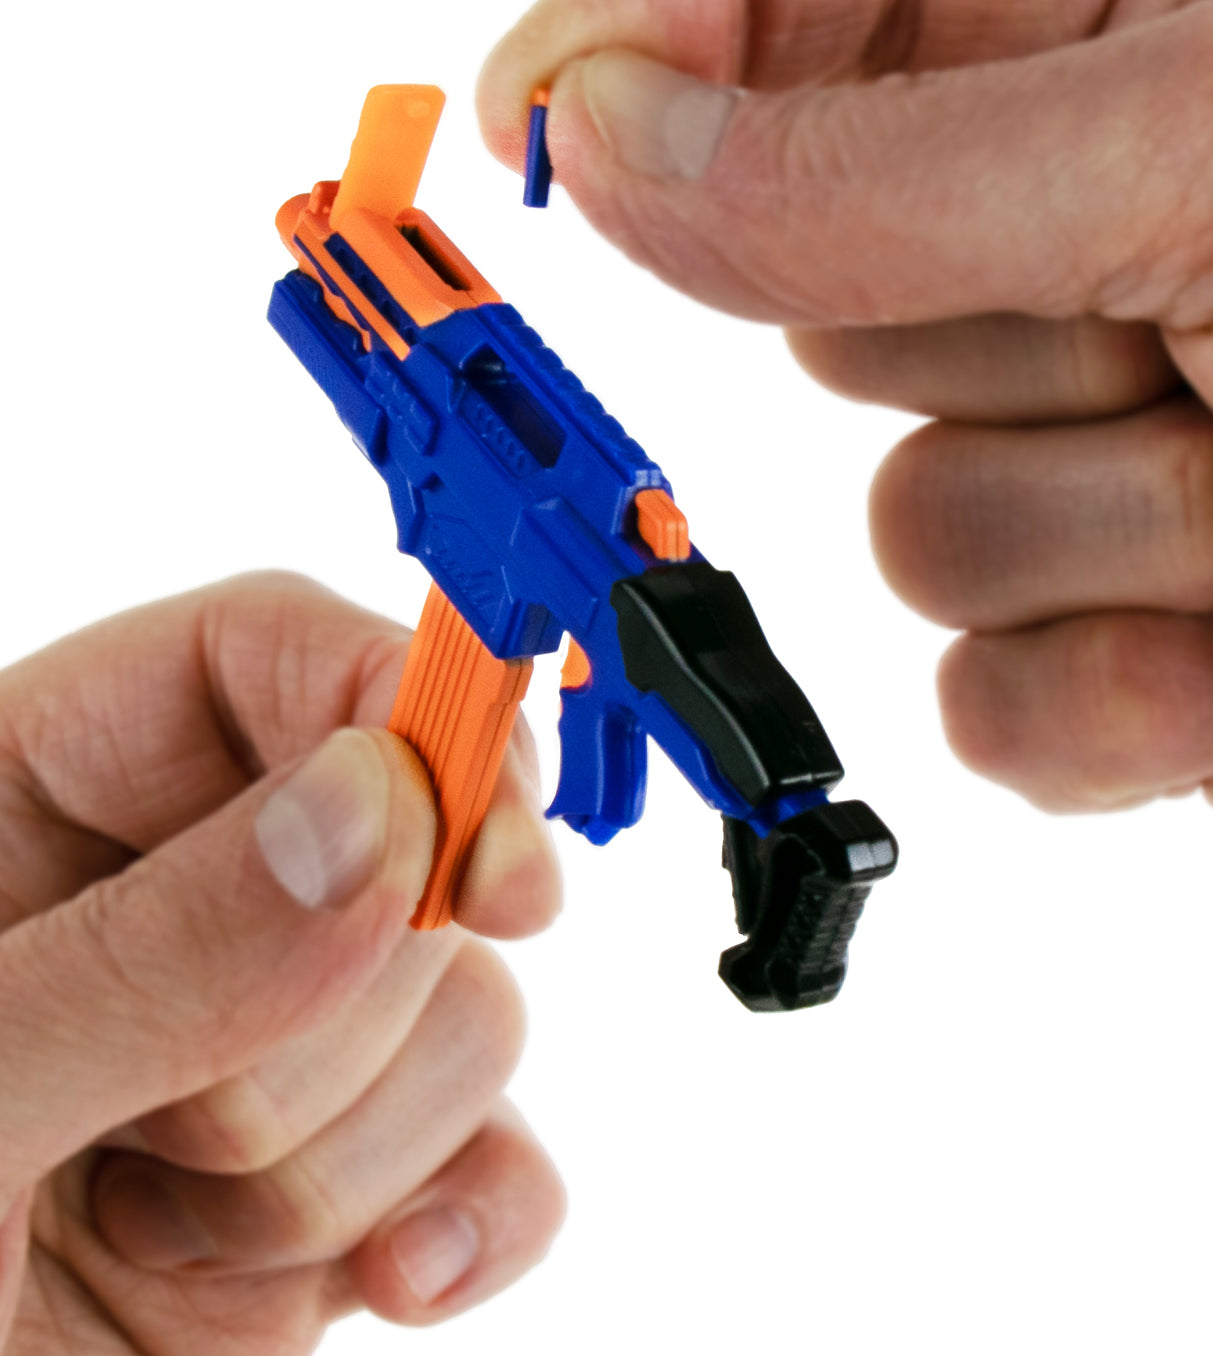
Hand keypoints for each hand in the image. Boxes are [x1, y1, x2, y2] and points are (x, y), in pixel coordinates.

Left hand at [0, 573, 563, 1352]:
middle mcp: (179, 909)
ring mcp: (271, 1058)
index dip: (390, 704)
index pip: (262, 650)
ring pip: (470, 1009)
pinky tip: (392, 1282)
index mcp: (37, 800)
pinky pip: (502, 1164)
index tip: (477, 843)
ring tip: (166, 1235)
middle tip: (167, 1130)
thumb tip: (380, 809)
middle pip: (407, 841)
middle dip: (339, 1003)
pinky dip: (475, 1224)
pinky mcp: (335, 1203)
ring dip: (353, 1151)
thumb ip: (149, 954)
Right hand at [478, 0, 1212, 812]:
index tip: (519, 118)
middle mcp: (1079, 256)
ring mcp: (1095, 463)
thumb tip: (601, 140)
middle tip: (1165, 322)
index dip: (642, 36)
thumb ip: (880, 160)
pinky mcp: (1124, 654)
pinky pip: (983, 703)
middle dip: (951, 329)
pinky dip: (1113, 695)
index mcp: (1115, 56)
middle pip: (822, 296)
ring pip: (908, 532)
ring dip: (1089, 533)